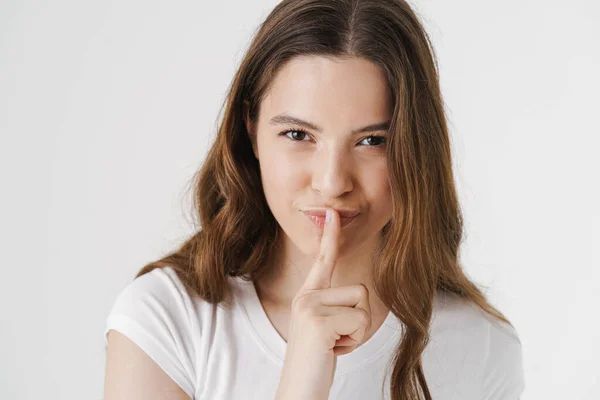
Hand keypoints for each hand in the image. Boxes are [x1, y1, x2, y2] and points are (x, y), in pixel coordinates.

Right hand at [275, 208, 371, 399]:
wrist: (299, 390)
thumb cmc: (315, 362)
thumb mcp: (324, 329)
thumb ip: (333, 308)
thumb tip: (355, 296)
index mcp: (308, 296)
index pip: (323, 261)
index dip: (330, 237)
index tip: (333, 213)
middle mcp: (306, 296)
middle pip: (361, 291)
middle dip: (359, 321)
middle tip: (336, 340)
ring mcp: (310, 307)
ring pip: (362, 306)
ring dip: (358, 332)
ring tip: (334, 345)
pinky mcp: (318, 322)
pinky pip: (359, 322)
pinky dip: (353, 342)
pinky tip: (332, 351)